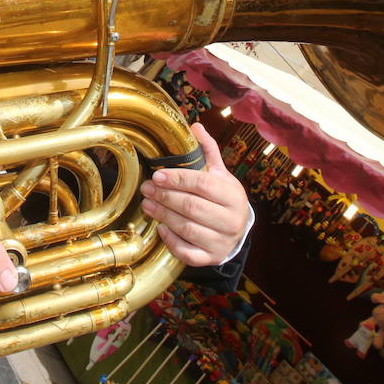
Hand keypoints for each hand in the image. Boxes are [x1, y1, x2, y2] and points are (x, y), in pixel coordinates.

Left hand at [140, 122, 250, 265]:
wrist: (237, 230)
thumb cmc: (223, 198)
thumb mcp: (219, 174)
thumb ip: (208, 151)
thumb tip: (195, 126)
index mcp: (233, 195)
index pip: (203, 184)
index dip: (178, 179)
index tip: (157, 175)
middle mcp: (232, 220)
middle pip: (192, 207)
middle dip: (165, 197)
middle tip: (146, 189)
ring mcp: (223, 242)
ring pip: (188, 229)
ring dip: (163, 216)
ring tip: (147, 205)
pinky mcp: (212, 258)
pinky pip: (188, 253)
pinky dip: (172, 241)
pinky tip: (161, 228)